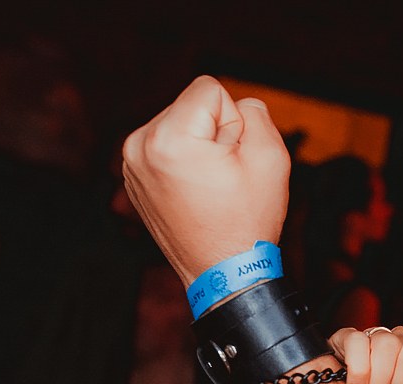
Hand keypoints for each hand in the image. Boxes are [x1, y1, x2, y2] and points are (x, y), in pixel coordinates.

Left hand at [121, 77, 290, 283]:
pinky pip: (167, 146)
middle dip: (214, 133)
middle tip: (222, 179)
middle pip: (191, 105)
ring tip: (209, 187)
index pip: (209, 89)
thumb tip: (239, 105)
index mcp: (167, 138)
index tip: (231, 161)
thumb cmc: (246, 223)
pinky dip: (184, 161)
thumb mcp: (271, 158)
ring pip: (180, 124)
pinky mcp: (133, 176)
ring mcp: (130, 163)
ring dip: (200, 147)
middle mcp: (139, 146)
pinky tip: (195, 192)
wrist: (223, 275)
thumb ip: (257, 114)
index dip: (234, 122)